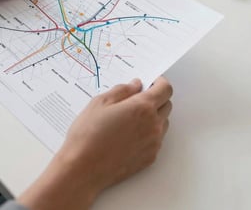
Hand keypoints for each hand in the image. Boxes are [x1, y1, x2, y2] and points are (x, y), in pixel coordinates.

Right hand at [18, 77, 171, 209]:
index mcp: (142, 107)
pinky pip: (157, 139)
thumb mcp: (100, 102)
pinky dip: (149, 132)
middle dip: (157, 97)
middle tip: (138, 97)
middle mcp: (153, 125)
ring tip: (132, 116)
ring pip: (163, 122)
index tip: (151, 81)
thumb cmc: (89, 134)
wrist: (84, 168)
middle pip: (167, 105)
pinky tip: (130, 133)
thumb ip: (122, 90)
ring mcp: (153, 143)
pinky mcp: (150, 157)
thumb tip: (136, 85)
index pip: (165, 89)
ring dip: (154, 115)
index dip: (160, 82)